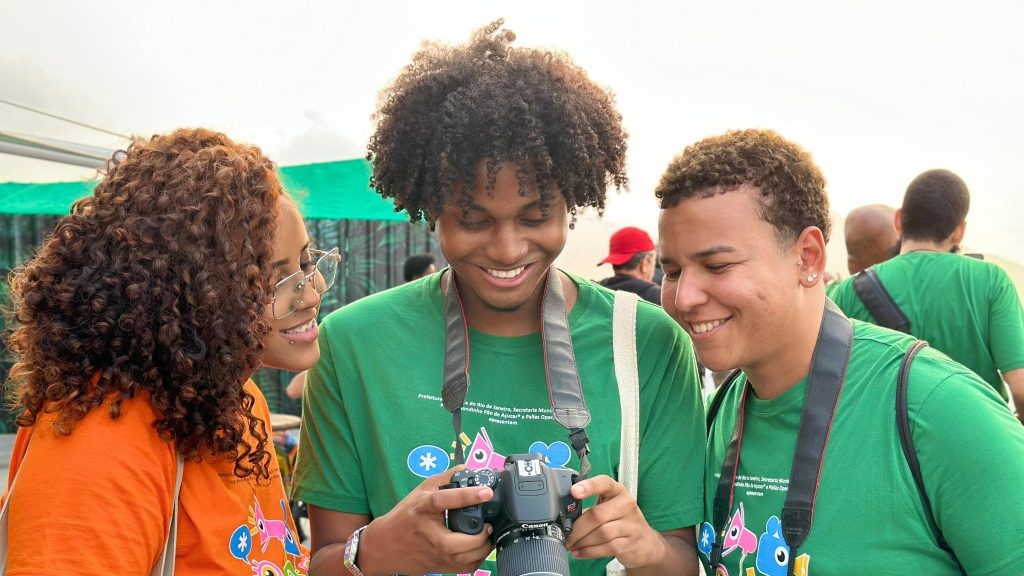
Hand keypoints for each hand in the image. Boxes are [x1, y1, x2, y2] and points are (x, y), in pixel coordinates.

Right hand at [359, 466, 494, 575]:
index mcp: (423, 508)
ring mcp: (433, 553)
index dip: (466, 495)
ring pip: (462, 559)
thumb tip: (468, 470)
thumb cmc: (405, 516)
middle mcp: (428, 533)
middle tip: (488, 525)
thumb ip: (445, 478)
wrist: (384, 545)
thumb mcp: (421, 491)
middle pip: (455, 542)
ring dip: (482, 548)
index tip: (486, 492)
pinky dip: (477, 559)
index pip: (444, 500)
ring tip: (487, 536)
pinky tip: (479, 548)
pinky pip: (464, 568)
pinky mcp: (438, 567)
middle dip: (479, 536)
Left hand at [564, 475, 664, 568]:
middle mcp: (626, 505)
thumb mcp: (610, 507)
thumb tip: (565, 518)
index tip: (574, 491)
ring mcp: (630, 525)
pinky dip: (588, 552)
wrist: (646, 543)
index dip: (589, 486)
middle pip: (596, 515)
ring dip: (581, 541)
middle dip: (577, 528)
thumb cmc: (621, 521)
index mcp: (618, 491)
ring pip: (600, 534)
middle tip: (564, 535)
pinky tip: (579, 552)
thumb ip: (591, 507)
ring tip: (570, 545)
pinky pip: (604, 548)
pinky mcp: (629, 544)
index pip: (604, 483)